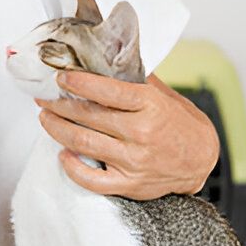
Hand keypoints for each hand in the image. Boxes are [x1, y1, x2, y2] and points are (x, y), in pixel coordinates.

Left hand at [34, 71, 218, 199]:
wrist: (202, 160)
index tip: (60, 77)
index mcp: (150, 106)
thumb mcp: (163, 94)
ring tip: (45, 118)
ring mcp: (134, 161)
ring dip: (57, 129)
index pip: (107, 91)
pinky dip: (72, 168)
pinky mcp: (129, 184)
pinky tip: (62, 154)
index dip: (78, 82)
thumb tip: (101, 61)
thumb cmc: (180, 123)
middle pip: (88, 116)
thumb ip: (134, 79)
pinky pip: (92, 180)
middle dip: (59, 104)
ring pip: (83, 143)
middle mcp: (142, 133)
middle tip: (44, 97)